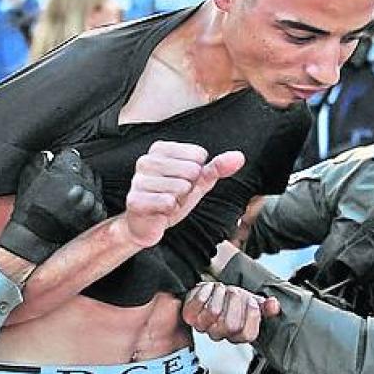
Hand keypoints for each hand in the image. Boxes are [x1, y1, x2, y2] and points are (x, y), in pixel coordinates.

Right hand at [0, 149, 106, 263]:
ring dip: (86, 188)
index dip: (65, 160)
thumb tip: (51, 155)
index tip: (59, 167)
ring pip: (95, 184)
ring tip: (72, 197)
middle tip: (66, 184)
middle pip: (86, 169)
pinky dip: (91, 203)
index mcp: (65, 173)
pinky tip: (78, 208)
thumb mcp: (28, 177)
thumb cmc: (29, 208)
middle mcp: (81, 187)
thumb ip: (41, 160)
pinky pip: (99, 202)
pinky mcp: (96, 216)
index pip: (72, 155)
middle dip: (78, 173)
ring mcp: (90, 202)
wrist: (33, 238)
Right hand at [122, 141, 244, 247]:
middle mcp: (146, 160)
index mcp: (160, 149)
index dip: (197, 174)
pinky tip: (160, 211)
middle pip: (191, 170)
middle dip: (188, 188)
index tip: (182, 182)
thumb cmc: (170, 198)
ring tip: (166, 202)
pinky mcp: (135, 199)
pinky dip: (169, 210)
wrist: (146, 225)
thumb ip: (217, 168)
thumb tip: (239, 157)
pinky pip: (167, 202)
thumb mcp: (198, 182)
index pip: (198, 155)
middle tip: (174, 195)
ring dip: (178, 201)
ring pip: (180, 187)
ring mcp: (138, 180)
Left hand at [182, 281, 279, 343]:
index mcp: (237, 335)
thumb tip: (274, 305)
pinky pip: (198, 303)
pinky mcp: (190, 316)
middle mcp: (219, 334)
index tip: (252, 302)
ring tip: (222, 288)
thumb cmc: (232, 301)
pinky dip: (205, 290)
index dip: (252, 316)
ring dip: (220, 293)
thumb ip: (266, 306)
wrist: (211, 293)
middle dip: (236, 301)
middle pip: (231, 325)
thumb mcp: (253, 302)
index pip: (247, 334)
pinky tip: (210, 288)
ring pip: (214, 312)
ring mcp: (203, 326)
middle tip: (235, 291)